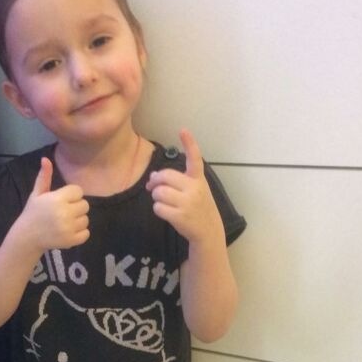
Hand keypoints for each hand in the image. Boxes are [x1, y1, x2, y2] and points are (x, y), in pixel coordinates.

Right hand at [20, 157, 89, 251]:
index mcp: (57, 199)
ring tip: (65, 222)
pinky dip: (80, 233)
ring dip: (78, 220)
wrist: (27, 237)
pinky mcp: (71, 241)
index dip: (71, 195)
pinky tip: (68, 231)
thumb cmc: (33, 212)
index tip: (62, 201)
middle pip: (85, 205)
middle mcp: (64, 213)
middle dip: (76, 208)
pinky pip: (86, 233)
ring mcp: (68, 228)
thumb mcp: (37, 194)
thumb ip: (44, 177)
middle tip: (63, 212)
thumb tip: (45, 159)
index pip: (78, 191)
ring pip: (86, 219)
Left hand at [146, 129, 222, 243]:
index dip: (189, 143)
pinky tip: (166, 212)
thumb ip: (176, 181)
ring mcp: (188, 203)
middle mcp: (194, 188)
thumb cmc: (198, 207)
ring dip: (156, 196)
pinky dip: (158, 209)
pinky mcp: (180, 216)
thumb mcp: (195, 190)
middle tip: (153, 187)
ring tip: (163, 201)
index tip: (183, 130)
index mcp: (198, 179)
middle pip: (165, 176)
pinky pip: (158, 207)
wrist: (208, 231)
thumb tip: (153, 176)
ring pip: (159, 192)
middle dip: (155, 181)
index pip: (194, 158)